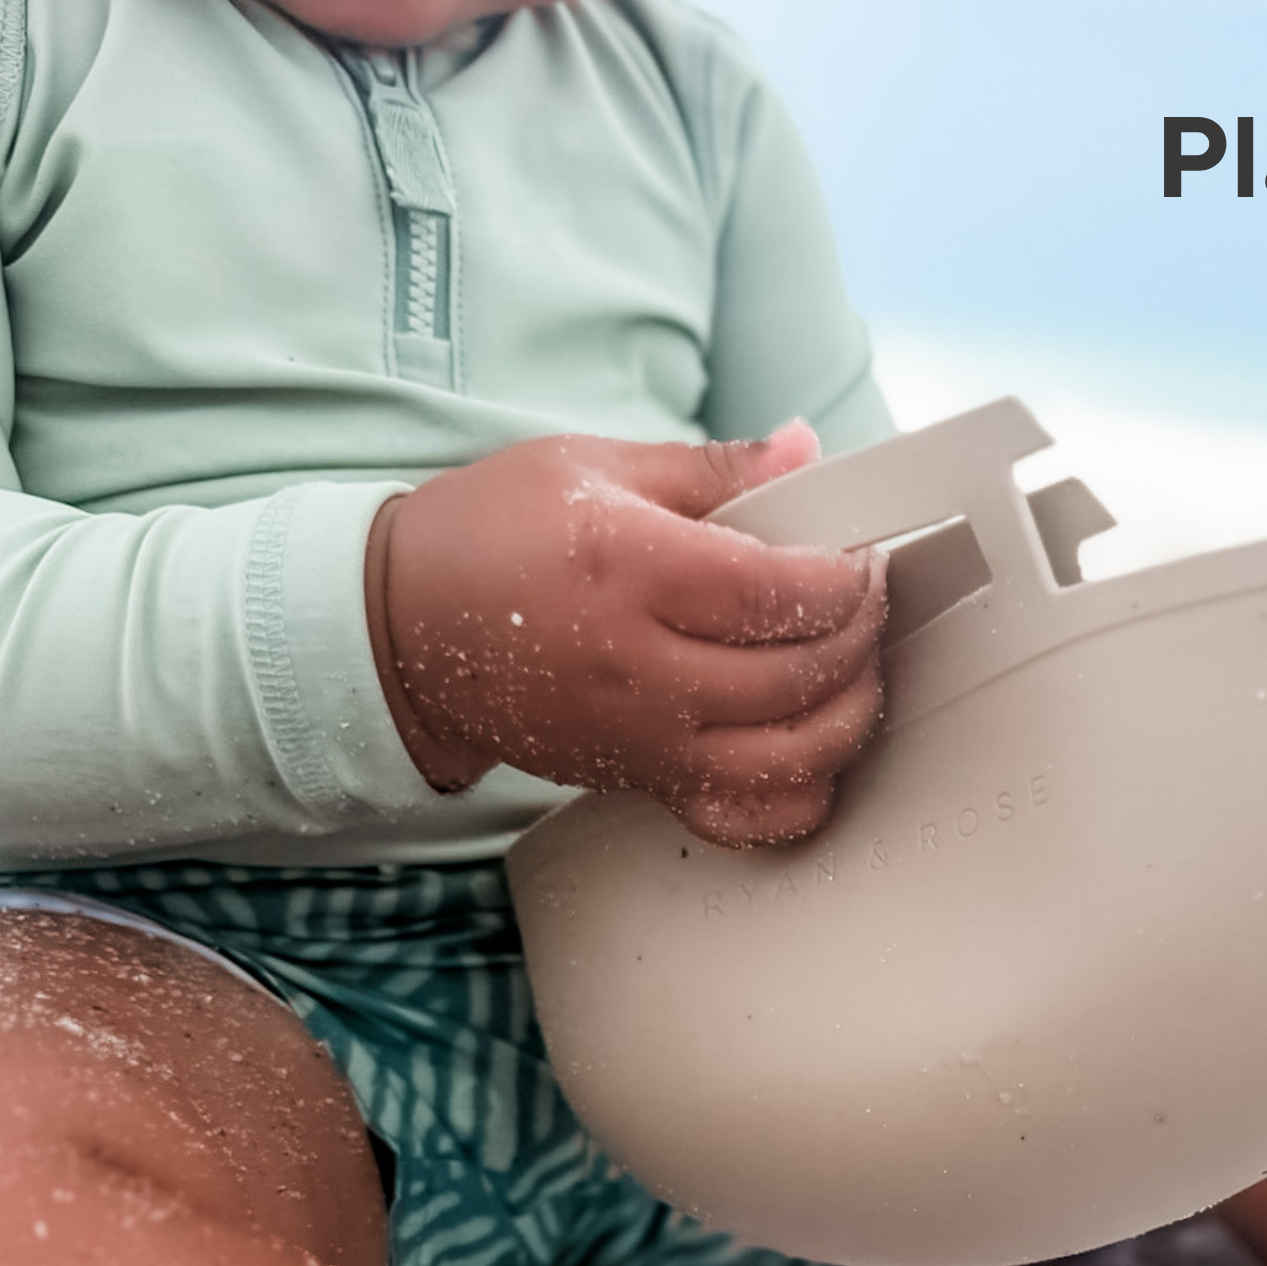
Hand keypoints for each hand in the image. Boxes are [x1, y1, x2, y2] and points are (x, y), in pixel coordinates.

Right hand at [364, 425, 885, 845]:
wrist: (401, 629)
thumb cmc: (489, 535)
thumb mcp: (594, 465)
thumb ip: (715, 468)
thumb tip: (804, 447)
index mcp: (633, 571)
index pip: (781, 593)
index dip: (846, 581)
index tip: (861, 561)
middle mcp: (642, 668)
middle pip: (799, 676)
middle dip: (859, 638)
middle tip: (865, 605)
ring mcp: (643, 739)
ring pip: (790, 758)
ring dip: (848, 718)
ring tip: (855, 672)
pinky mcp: (641, 782)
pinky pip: (744, 818)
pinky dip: (797, 798)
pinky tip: (810, 752)